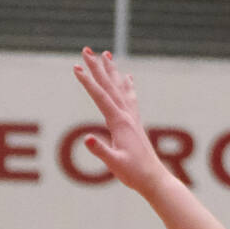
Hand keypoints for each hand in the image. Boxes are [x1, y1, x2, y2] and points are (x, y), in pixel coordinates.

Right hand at [71, 48, 167, 195]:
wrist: (153, 178)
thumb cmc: (133, 173)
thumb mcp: (114, 164)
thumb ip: (101, 151)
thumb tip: (87, 138)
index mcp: (120, 122)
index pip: (100, 96)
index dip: (88, 81)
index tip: (77, 67)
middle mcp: (127, 115)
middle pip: (109, 85)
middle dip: (97, 67)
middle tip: (86, 50)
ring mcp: (132, 117)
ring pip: (120, 87)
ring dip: (111, 71)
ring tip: (106, 55)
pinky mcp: (135, 122)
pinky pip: (129, 97)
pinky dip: (126, 84)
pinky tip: (127, 77)